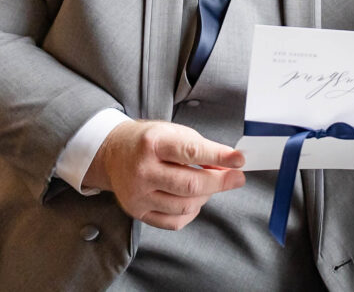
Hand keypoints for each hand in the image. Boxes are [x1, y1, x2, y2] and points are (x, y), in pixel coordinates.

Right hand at [85, 120, 245, 229]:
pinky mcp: (137, 211)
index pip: (191, 152)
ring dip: (206, 196)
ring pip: (185, 206)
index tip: (239, 160)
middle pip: (191, 184)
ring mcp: (138, 194)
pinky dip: (191, 212)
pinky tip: (193, 199)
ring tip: (208, 184)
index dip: (219, 157)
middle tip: (236, 178)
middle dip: (220, 182)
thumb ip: (201, 148)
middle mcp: (142, 170)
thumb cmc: (148, 141)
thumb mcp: (174, 132)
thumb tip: (228, 166)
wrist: (114, 154)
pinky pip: (174, 222)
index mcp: (152, 143)